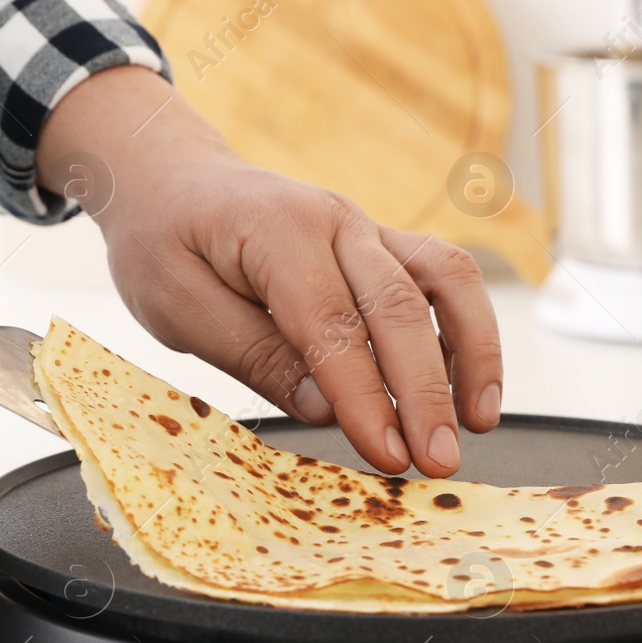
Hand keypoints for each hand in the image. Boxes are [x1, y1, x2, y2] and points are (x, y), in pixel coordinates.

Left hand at [36, 66, 502, 477]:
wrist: (170, 180)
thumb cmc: (164, 243)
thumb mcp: (176, 305)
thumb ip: (251, 353)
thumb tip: (323, 408)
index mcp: (277, 230)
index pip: (332, 322)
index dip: (365, 396)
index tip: (389, 455)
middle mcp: (335, 221)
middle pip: (399, 305)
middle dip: (425, 392)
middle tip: (439, 462)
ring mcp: (366, 230)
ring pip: (445, 280)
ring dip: (471, 354)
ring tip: (478, 424)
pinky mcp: (381, 247)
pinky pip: (443, 280)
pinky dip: (468, 332)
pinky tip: (471, 389)